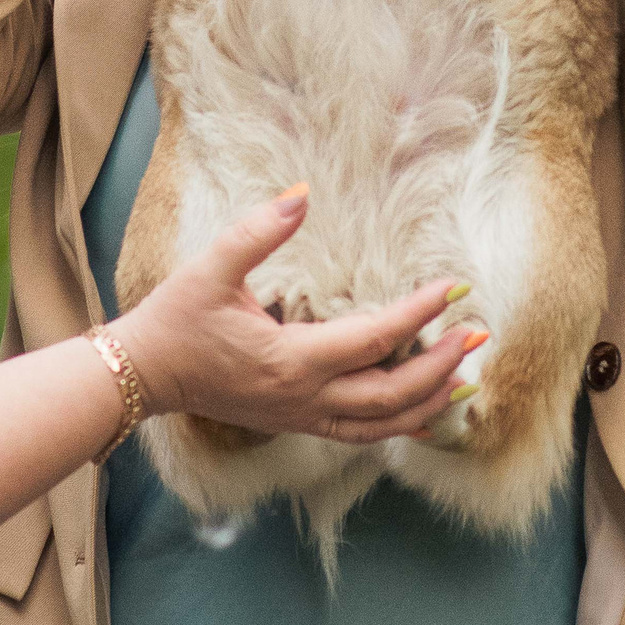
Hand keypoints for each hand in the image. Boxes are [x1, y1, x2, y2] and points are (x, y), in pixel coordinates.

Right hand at [113, 188, 481, 445]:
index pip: (375, 338)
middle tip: (477, 335)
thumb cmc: (177, 321)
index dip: (420, 313)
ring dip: (428, 400)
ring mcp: (301, 415)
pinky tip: (425, 414)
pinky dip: (399, 425)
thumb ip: (259, 230)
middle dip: (441, 365)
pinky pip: (360, 433)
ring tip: (466, 377)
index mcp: (291, 359)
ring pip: (382, 424)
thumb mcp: (211, 269)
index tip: (453, 288)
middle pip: (393, 393)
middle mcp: (304, 397)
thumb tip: (303, 191)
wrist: (147, 374)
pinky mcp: (296, 421)